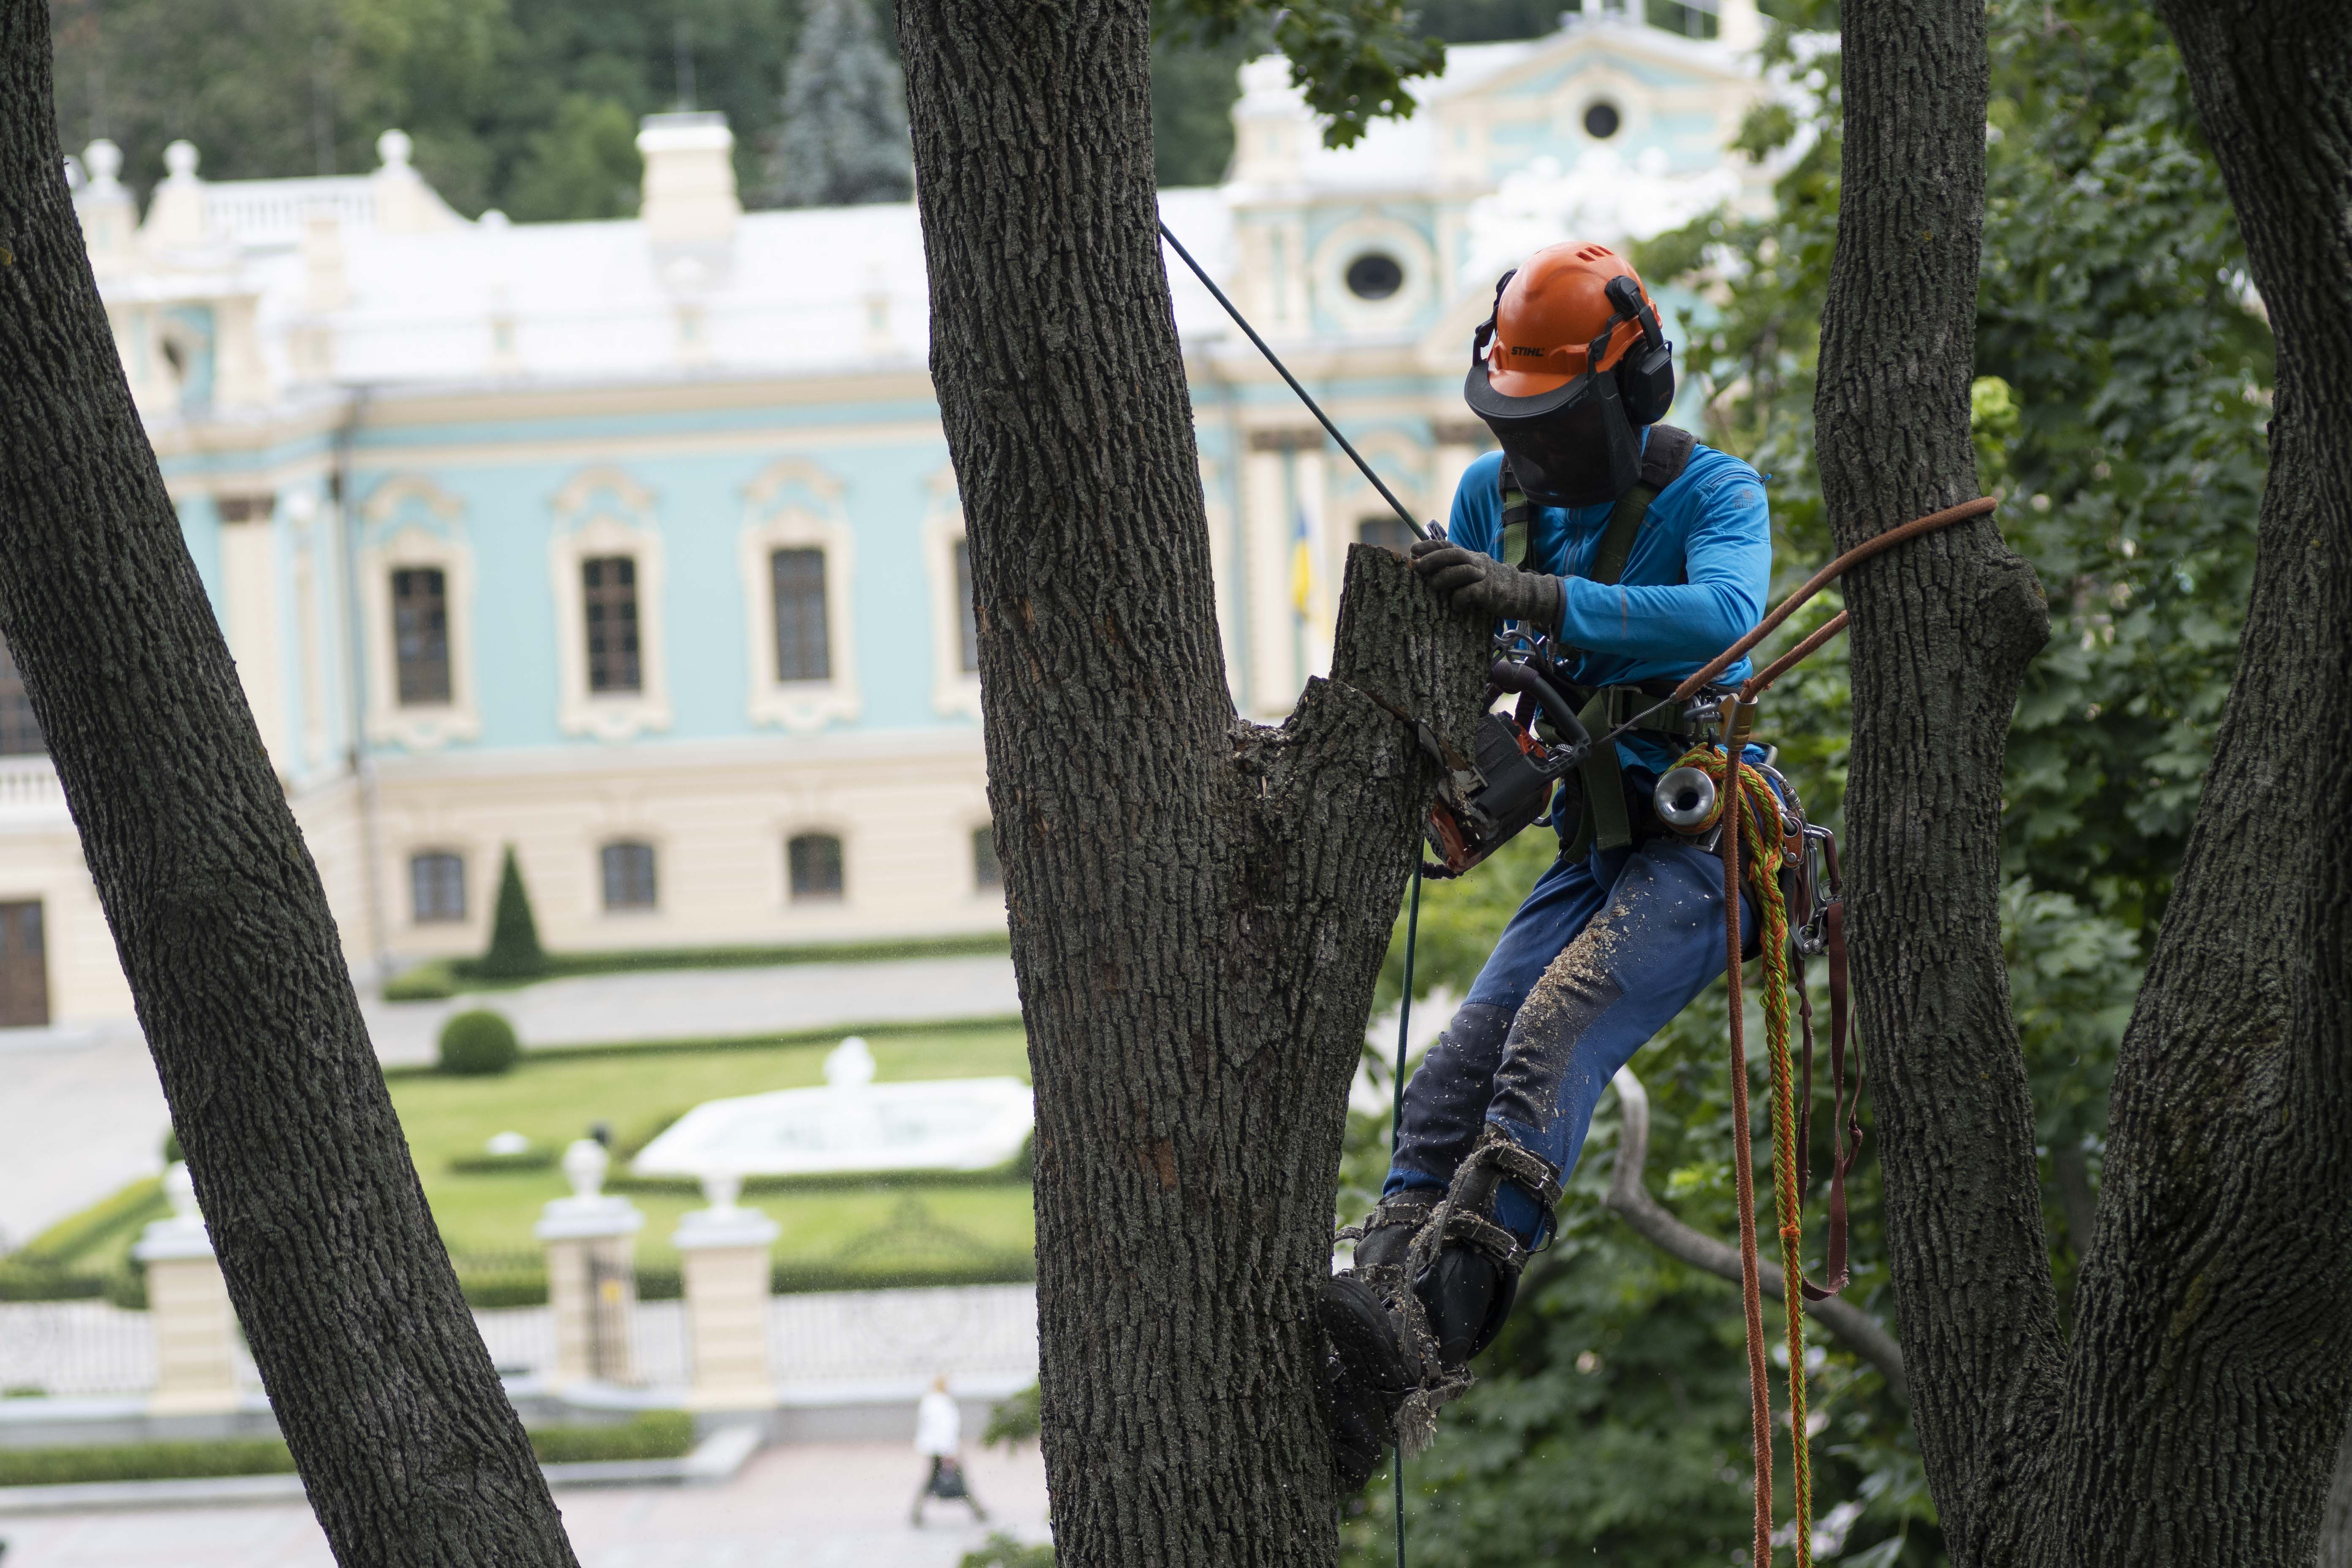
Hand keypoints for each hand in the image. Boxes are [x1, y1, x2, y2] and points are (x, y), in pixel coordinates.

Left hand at [1408, 539, 1563, 627]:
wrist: (1524, 593)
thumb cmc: (1495, 585)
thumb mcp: (1476, 572)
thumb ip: (1458, 569)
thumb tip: (1431, 573)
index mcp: (1471, 557)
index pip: (1448, 546)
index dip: (1430, 546)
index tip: (1413, 550)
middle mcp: (1477, 562)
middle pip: (1452, 554)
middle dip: (1433, 559)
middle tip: (1419, 567)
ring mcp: (1485, 576)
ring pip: (1460, 571)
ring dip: (1443, 578)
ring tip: (1433, 586)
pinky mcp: (1490, 592)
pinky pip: (1470, 592)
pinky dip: (1459, 599)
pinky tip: (1456, 606)